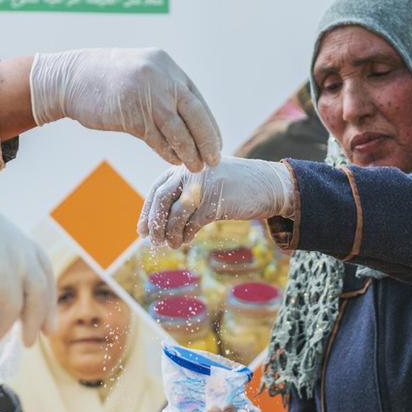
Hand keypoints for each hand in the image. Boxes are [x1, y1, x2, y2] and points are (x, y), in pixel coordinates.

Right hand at [0, 203, 54, 345]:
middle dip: (47, 301)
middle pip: (40, 268)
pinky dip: (6, 325)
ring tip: (26, 342)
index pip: (27, 250)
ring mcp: (6, 251)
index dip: (36, 278)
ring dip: (32, 319)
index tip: (39, 303)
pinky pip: (13, 307)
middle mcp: (5, 230)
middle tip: (49, 330)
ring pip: (35, 290)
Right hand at [30, 48, 221, 171]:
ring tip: (196, 166)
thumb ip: (164, 90)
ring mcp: (147, 96)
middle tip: (214, 160)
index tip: (215, 143)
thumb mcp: (141, 74)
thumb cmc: (106, 80)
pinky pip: (157, 139)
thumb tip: (187, 116)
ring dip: (189, 152)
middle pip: (195, 114)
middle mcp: (162, 78)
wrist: (71, 79)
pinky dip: (167, 152)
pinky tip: (174, 161)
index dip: (208, 125)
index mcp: (167, 67)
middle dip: (207, 140)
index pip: (197, 100)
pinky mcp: (131, 115)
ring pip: (178, 130)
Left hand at [138, 156, 295, 247]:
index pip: (157, 189)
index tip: (142, 231)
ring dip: (169, 233)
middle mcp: (191, 172)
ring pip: (175, 214)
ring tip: (171, 245)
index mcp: (187, 167)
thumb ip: (185, 195)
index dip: (147, 212)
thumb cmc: (235, 187)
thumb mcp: (207, 185)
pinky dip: (185, 234)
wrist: (268, 185)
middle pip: (161, 199)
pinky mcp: (215, 202)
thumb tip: (159, 223)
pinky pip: (192, 223)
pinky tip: (186, 240)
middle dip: (154, 223)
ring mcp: (203, 186)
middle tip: (153, 240)